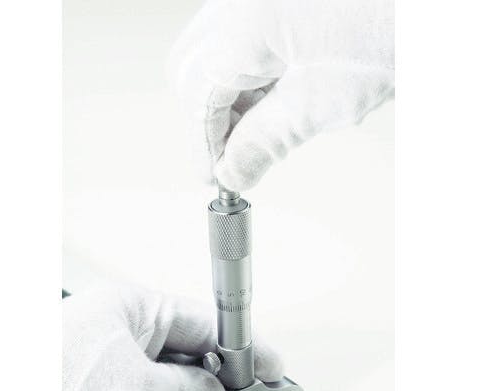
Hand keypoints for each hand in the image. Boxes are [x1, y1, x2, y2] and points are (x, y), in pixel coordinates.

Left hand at [62, 285, 281, 390]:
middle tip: (249, 389)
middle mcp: (126, 320)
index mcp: (135, 304)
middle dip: (222, 366)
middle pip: (191, 340)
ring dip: (196, 385)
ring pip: (173, 363)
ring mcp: (115, 346)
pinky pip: (152, 379)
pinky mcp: (104, 372)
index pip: (204, 319)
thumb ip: (183, 389)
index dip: (242, 342)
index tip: (268, 362)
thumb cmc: (43, 386)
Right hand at [169, 0, 393, 190]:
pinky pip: (238, 42)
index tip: (215, 176)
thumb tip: (231, 172)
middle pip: (193, 71)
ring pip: (212, 57)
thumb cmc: (393, 27)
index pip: (197, 93)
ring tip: (262, 129)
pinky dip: (248, 78)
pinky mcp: (269, 0)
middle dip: (211, 120)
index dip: (203, 144)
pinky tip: (272, 97)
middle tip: (236, 156)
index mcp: (245, 22)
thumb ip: (264, 142)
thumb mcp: (320, 103)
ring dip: (229, 100)